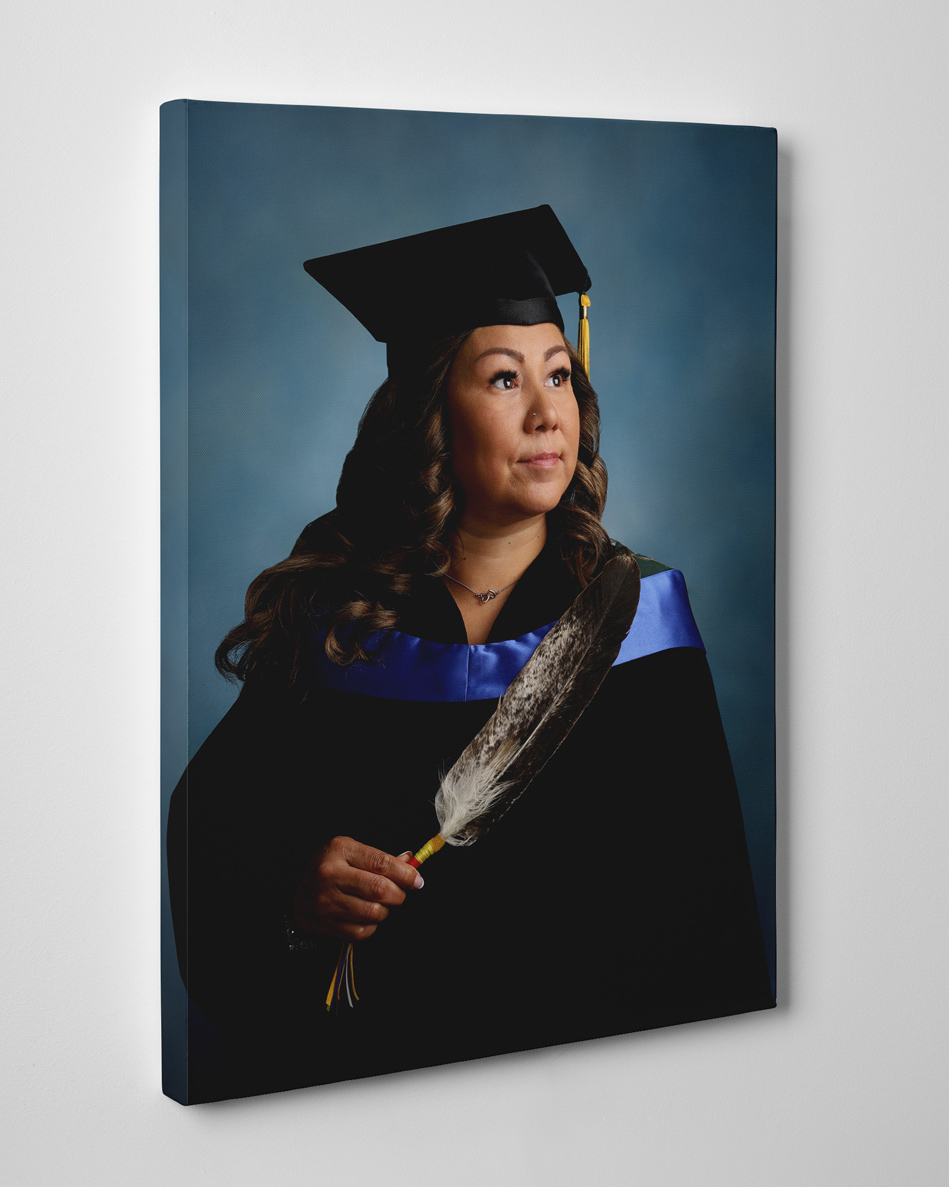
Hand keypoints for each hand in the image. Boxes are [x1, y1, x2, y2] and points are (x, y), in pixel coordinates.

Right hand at [292, 836, 422, 941]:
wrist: (299, 884)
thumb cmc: (332, 864)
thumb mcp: (353, 850)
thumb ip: (382, 858)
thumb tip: (411, 865)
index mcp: (340, 851)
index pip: (382, 864)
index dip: (406, 874)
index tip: (417, 880)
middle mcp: (329, 876)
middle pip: (380, 890)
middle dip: (399, 894)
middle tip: (399, 892)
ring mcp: (325, 901)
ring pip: (374, 914)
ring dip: (385, 910)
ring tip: (378, 903)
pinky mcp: (324, 923)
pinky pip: (362, 932)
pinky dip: (371, 925)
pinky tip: (365, 914)